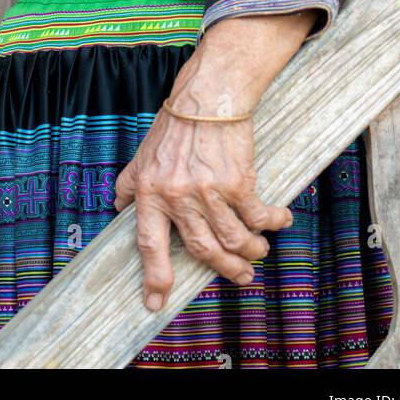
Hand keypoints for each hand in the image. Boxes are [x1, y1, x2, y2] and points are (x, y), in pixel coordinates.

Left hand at [114, 12, 311, 311]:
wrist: (209, 96)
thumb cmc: (176, 125)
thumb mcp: (143, 154)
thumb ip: (131, 183)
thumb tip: (120, 207)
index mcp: (151, 192)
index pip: (148, 243)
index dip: (153, 276)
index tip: (155, 302)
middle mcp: (178, 197)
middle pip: (202, 250)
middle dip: (225, 271)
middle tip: (241, 277)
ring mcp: (208, 192)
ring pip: (233, 240)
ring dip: (250, 251)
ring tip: (258, 252)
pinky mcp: (237, 183)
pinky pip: (258, 216)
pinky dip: (272, 223)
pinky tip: (279, 220)